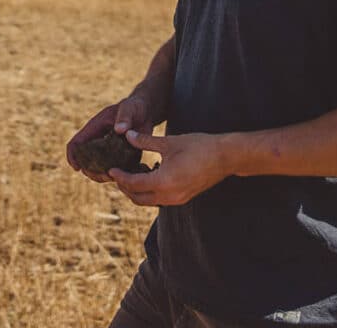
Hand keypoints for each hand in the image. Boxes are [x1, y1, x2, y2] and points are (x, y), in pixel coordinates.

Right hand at [66, 96, 152, 182]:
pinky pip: (114, 171)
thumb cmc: (133, 107)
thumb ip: (124, 117)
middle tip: (104, 176)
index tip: (76, 168)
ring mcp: (108, 151)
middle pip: (84, 162)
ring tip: (115, 177)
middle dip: (90, 172)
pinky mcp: (120, 158)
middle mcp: (98, 142)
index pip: (75, 143)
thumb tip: (119, 130)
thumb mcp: (128, 108)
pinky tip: (126, 177)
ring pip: (97, 170)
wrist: (144, 112)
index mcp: (94, 129)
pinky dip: (117, 177)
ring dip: (102, 176)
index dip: (72, 156)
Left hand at [108, 130, 230, 206]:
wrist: (226, 157)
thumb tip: (126, 135)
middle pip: (138, 198)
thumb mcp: (169, 142)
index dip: (120, 177)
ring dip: (137, 191)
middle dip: (125, 187)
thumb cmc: (198, 146)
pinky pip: (159, 199)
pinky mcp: (184, 198)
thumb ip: (145, 141)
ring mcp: (178, 199)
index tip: (110, 169)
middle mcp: (170, 196)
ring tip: (130, 173)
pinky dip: (149, 191)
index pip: (134, 184)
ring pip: (149, 201)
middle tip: (117, 174)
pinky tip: (148, 174)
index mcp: (164, 182)